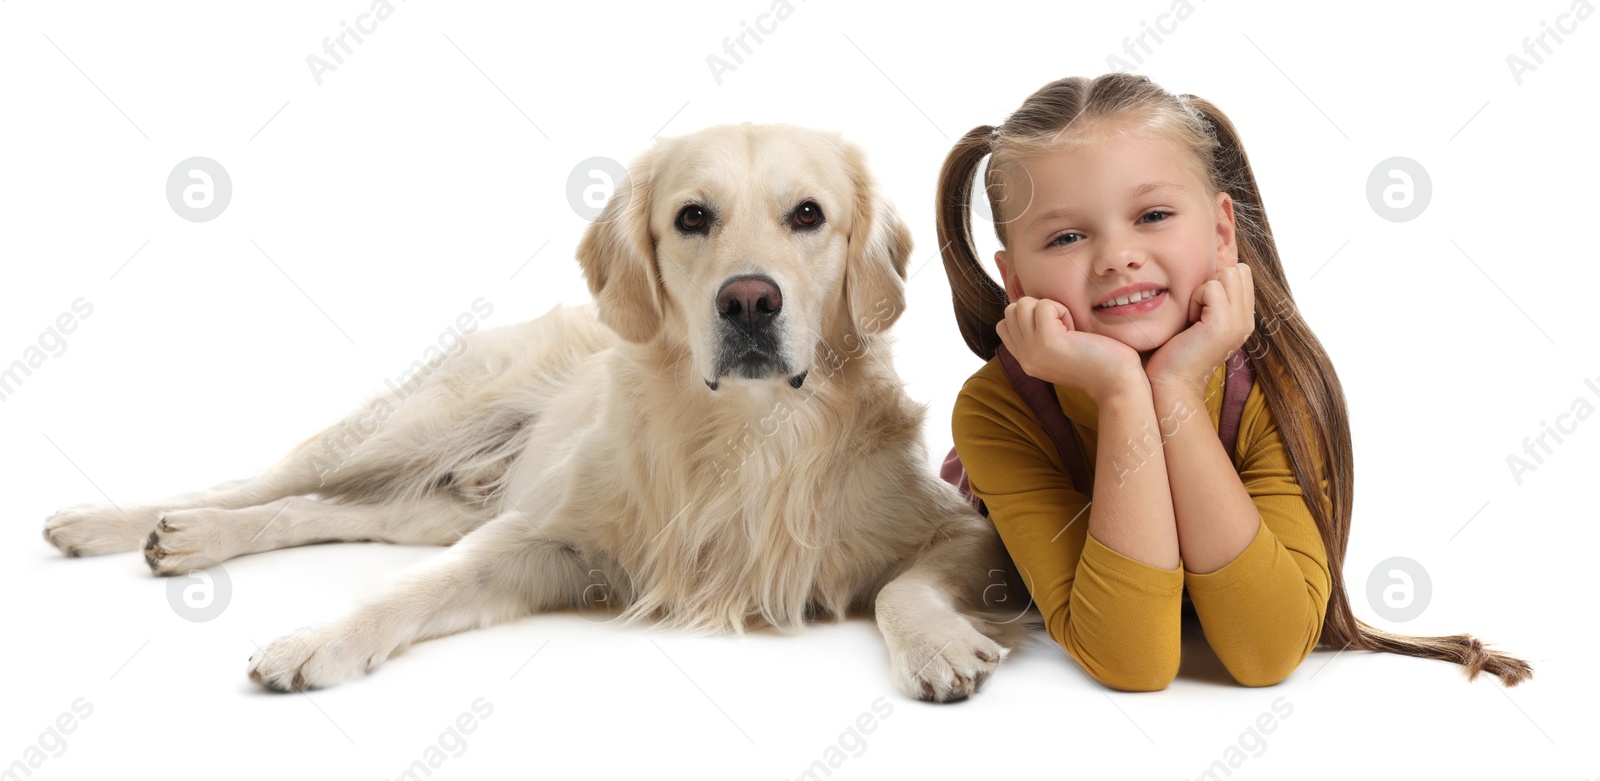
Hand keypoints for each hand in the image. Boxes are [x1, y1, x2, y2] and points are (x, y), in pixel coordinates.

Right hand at [996, 296, 1144, 402]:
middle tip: (1063, 327)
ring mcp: (1032, 350)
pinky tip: (1076, 330)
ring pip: (1022, 304)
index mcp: (1025, 360)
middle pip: (1011, 310)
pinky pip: (1045, 305)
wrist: (1116, 382)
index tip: (1054, 327)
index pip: (1003, 325)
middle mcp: (1023, 357)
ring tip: (1069, 328)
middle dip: (1038, 308)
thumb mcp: (1058, 350)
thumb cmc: (1097, 361)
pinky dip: (1063, 310)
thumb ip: (1039, 335)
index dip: (1027, 316)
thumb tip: (1031, 305)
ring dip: (1049, 307)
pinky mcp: (1046, 341)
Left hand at [1144, 264, 1254, 396]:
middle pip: (1238, 270)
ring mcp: (1238, 322)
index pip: (1242, 273)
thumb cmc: (1175, 351)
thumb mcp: (1199, 320)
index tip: (1200, 307)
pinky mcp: (1223, 324)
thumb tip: (1208, 268)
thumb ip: (1210, 298)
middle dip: (1212, 281)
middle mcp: (1247, 320)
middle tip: (1196, 310)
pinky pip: (1211, 287)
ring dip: (1203, 289)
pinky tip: (1189, 321)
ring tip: (1194, 316)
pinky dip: (1195, 298)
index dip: (1217, 280)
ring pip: (1228, 274)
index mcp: (1243, 318)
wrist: (1171, 383)